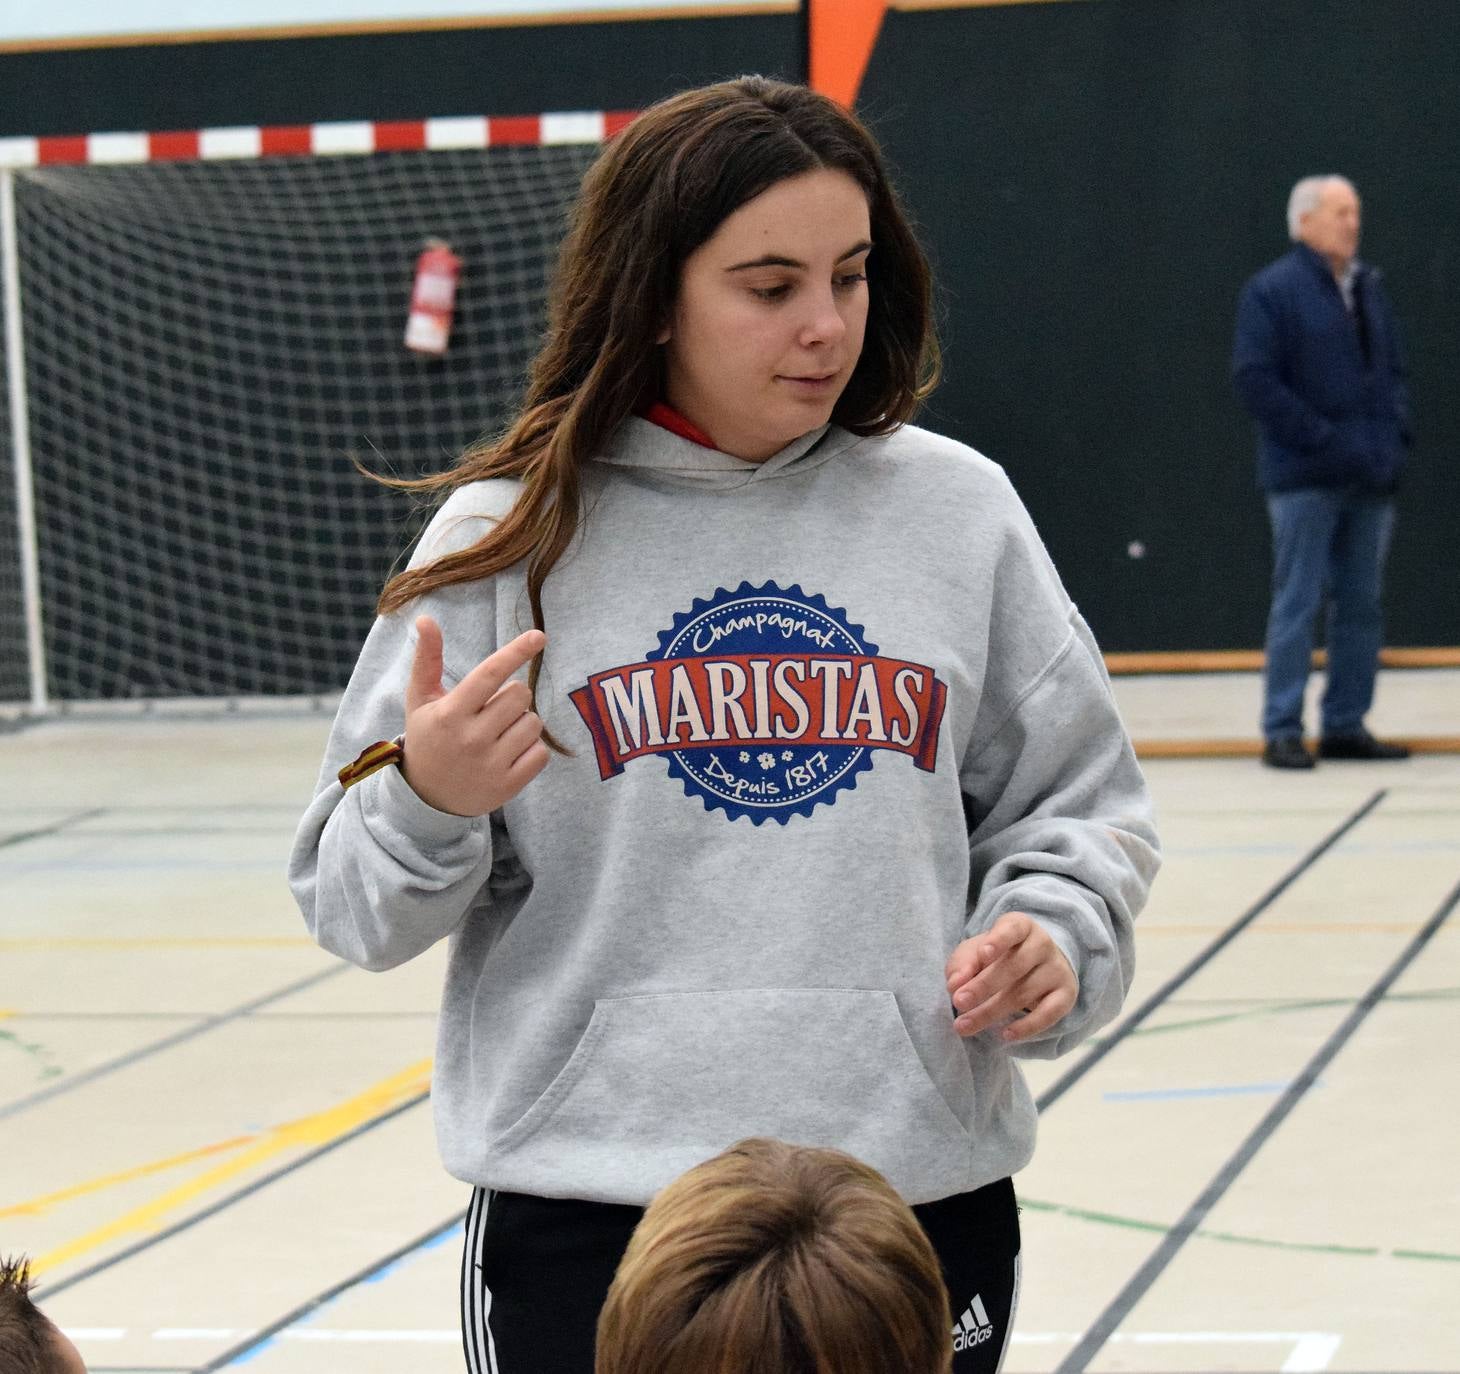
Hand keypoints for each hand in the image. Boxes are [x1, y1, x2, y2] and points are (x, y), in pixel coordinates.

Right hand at [400, 616, 549, 816]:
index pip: (490, 674)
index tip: (539, 635)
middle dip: (512, 696)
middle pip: (520, 695)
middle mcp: (471, 738)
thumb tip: (425, 619)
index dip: (516, 652)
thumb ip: (427, 659)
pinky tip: (509, 754)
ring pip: (533, 723)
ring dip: (522, 723)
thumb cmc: (428, 738)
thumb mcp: (420, 700)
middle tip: (491, 711)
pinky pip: (541, 753)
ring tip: (498, 734)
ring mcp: (491, 764)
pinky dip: (531, 750)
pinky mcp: (508, 786)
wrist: (427, 799)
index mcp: (450, 713)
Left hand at [944, 912, 1076, 1042]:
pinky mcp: (1066, 995)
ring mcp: (1057, 970)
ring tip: (964, 1025)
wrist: (1036, 965)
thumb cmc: (998, 956)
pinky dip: (1027, 1027)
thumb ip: (962, 964)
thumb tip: (955, 985)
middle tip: (958, 1002)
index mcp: (1020, 926)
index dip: (998, 940)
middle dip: (983, 986)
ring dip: (991, 1012)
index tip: (983, 954)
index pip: (1012, 929)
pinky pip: (1048, 1014)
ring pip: (1024, 993)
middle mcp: (1042, 944)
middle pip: (1014, 966)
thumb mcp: (975, 953)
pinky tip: (1005, 1035)